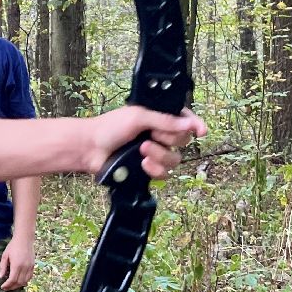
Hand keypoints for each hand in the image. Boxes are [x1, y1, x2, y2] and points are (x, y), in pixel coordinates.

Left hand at [0, 237, 35, 290]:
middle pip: (19, 282)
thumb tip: (0, 277)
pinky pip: (29, 277)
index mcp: (17, 265)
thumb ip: (3, 267)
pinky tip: (19, 281)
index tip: (2, 287)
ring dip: (18, 285)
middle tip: (6, 288)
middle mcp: (24, 267)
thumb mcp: (5, 255)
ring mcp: (30, 267)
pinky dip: (24, 281)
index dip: (7, 285)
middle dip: (12, 287)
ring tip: (12, 286)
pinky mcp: (33, 266)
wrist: (24, 239)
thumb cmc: (13, 246)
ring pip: (25, 281)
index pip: (12, 280)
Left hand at [86, 106, 205, 178]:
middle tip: (150, 135)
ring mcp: (154, 153)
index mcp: (158, 117)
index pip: (184, 120)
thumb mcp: (138, 117)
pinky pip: (165, 174)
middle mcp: (158, 135)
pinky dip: (155, 170)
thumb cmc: (109, 127)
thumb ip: (165, 120)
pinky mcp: (148, 170)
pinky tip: (142, 165)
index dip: (195, 125)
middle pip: (183, 140)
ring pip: (175, 159)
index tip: (201, 131)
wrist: (91, 148)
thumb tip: (189, 125)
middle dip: (168, 139)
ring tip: (142, 150)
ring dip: (159, 154)